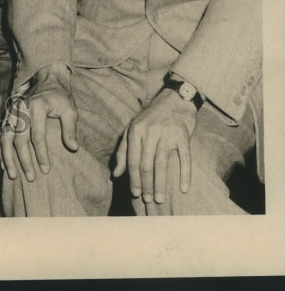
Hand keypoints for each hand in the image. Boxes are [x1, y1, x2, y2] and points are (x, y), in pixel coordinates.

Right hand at [0, 65, 78, 182]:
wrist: (45, 78)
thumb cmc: (60, 97)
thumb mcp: (70, 110)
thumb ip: (70, 128)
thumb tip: (73, 148)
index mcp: (37, 106)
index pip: (37, 136)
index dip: (41, 154)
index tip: (46, 170)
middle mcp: (20, 108)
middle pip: (18, 138)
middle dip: (23, 160)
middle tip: (31, 177)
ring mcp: (11, 111)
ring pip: (4, 136)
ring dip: (7, 157)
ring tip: (13, 175)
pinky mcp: (7, 114)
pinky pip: (1, 133)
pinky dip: (1, 149)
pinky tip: (4, 163)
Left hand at [114, 87, 196, 204]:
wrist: (174, 100)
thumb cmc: (150, 118)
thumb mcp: (132, 130)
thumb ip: (123, 152)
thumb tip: (116, 174)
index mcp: (135, 131)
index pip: (133, 161)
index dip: (133, 179)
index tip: (134, 194)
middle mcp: (149, 132)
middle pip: (146, 165)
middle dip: (146, 185)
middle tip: (148, 200)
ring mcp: (167, 134)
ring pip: (162, 164)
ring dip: (161, 184)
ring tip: (160, 199)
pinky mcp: (183, 135)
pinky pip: (185, 159)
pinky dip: (185, 175)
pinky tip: (183, 189)